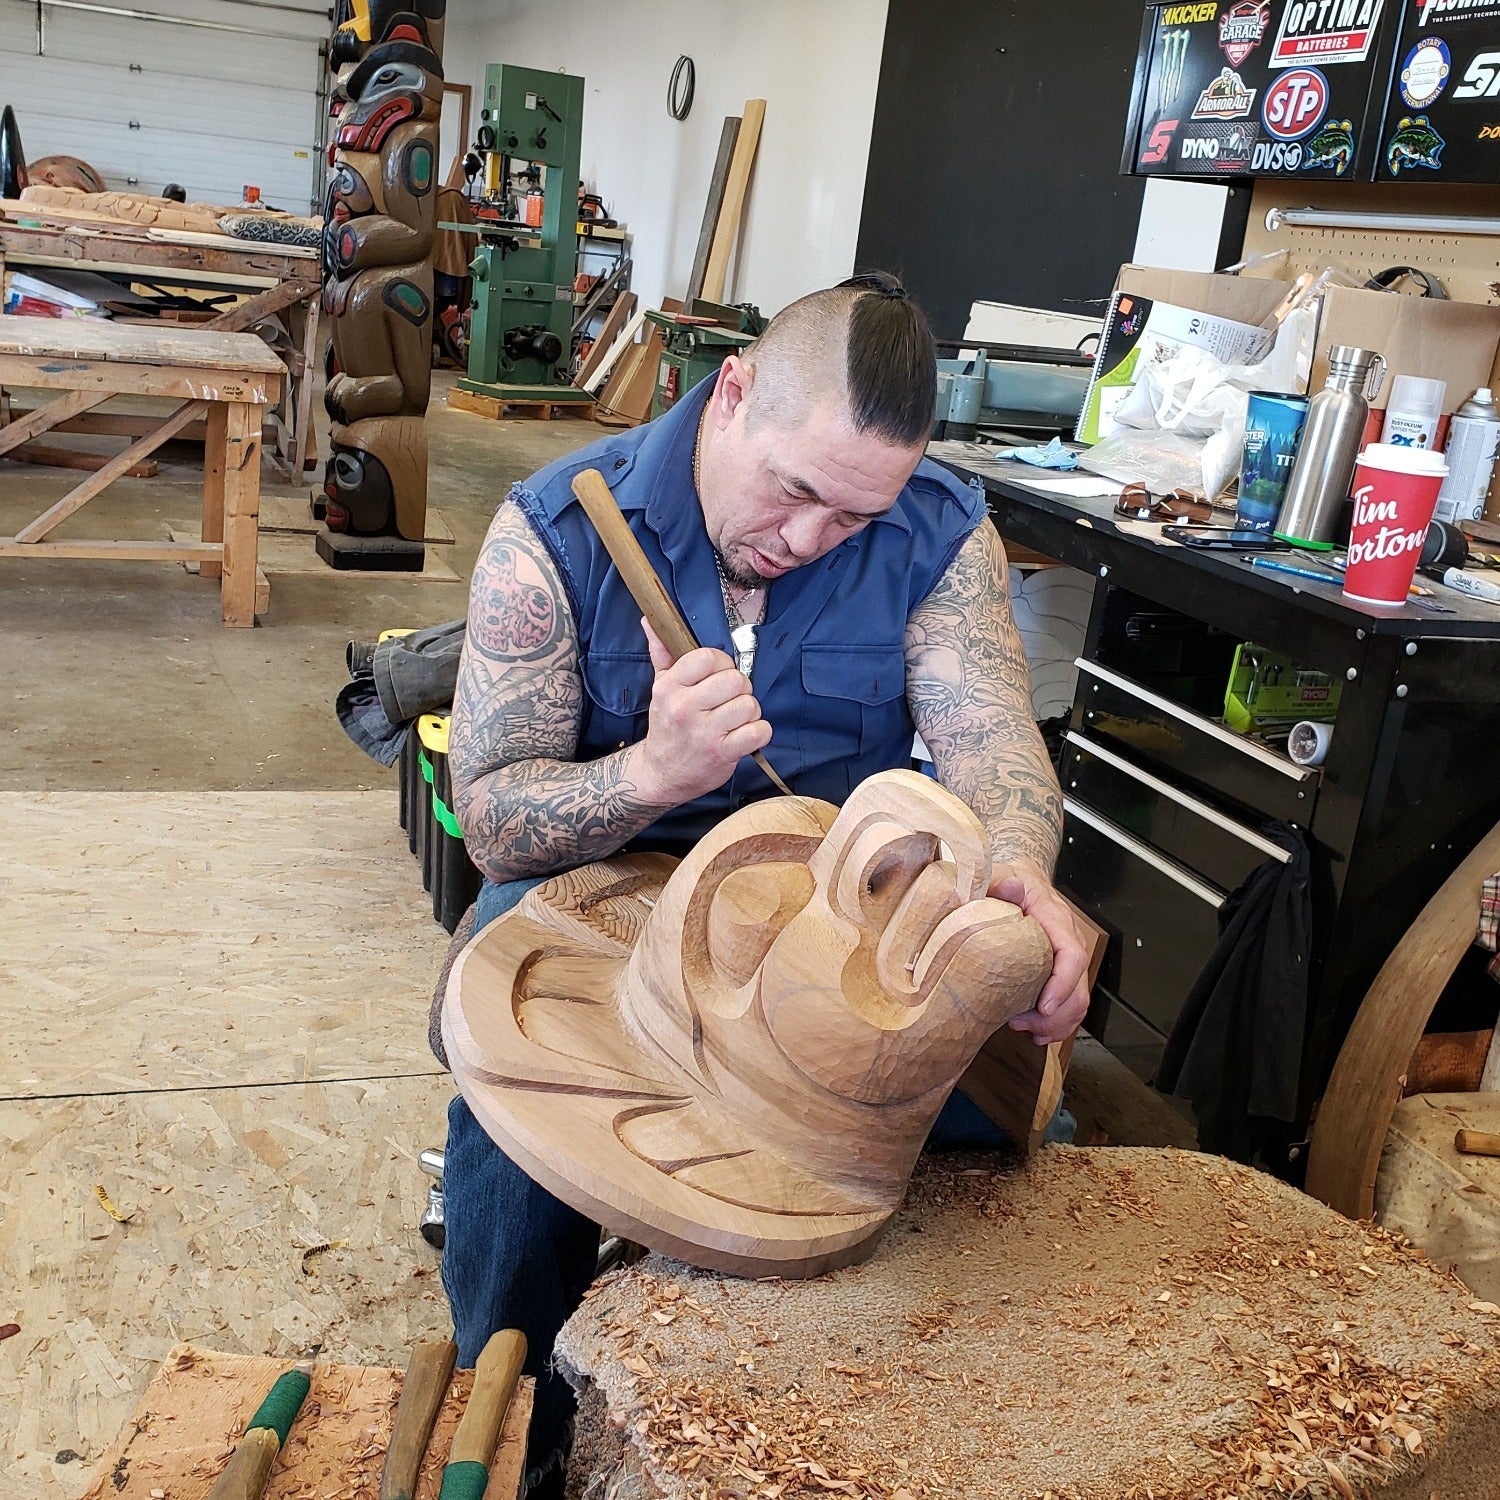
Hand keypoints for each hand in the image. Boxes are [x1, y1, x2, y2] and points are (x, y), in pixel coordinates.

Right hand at [632, 617, 772, 805]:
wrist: (663, 774)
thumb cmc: (667, 726)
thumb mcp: (660, 688)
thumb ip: (661, 652)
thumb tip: (650, 621)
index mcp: (669, 687)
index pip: (709, 657)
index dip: (722, 664)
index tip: (717, 676)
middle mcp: (685, 708)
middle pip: (735, 680)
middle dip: (739, 688)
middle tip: (729, 700)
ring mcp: (705, 732)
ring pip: (749, 704)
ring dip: (749, 712)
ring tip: (734, 720)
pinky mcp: (723, 753)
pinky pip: (759, 731)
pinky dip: (758, 732)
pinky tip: (744, 735)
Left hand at [989, 858, 1090, 1045]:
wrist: (1017, 878)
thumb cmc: (1005, 879)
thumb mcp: (997, 874)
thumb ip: (998, 880)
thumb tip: (1008, 886)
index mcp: (1055, 917)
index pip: (1071, 954)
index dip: (1062, 984)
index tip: (1043, 1006)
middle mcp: (1067, 939)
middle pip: (1079, 986)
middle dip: (1056, 1014)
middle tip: (1022, 1024)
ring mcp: (1065, 957)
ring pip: (1078, 1000)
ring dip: (1056, 1023)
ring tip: (1027, 1031)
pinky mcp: (1059, 970)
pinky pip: (1069, 1002)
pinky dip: (1058, 1023)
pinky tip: (1037, 1032)